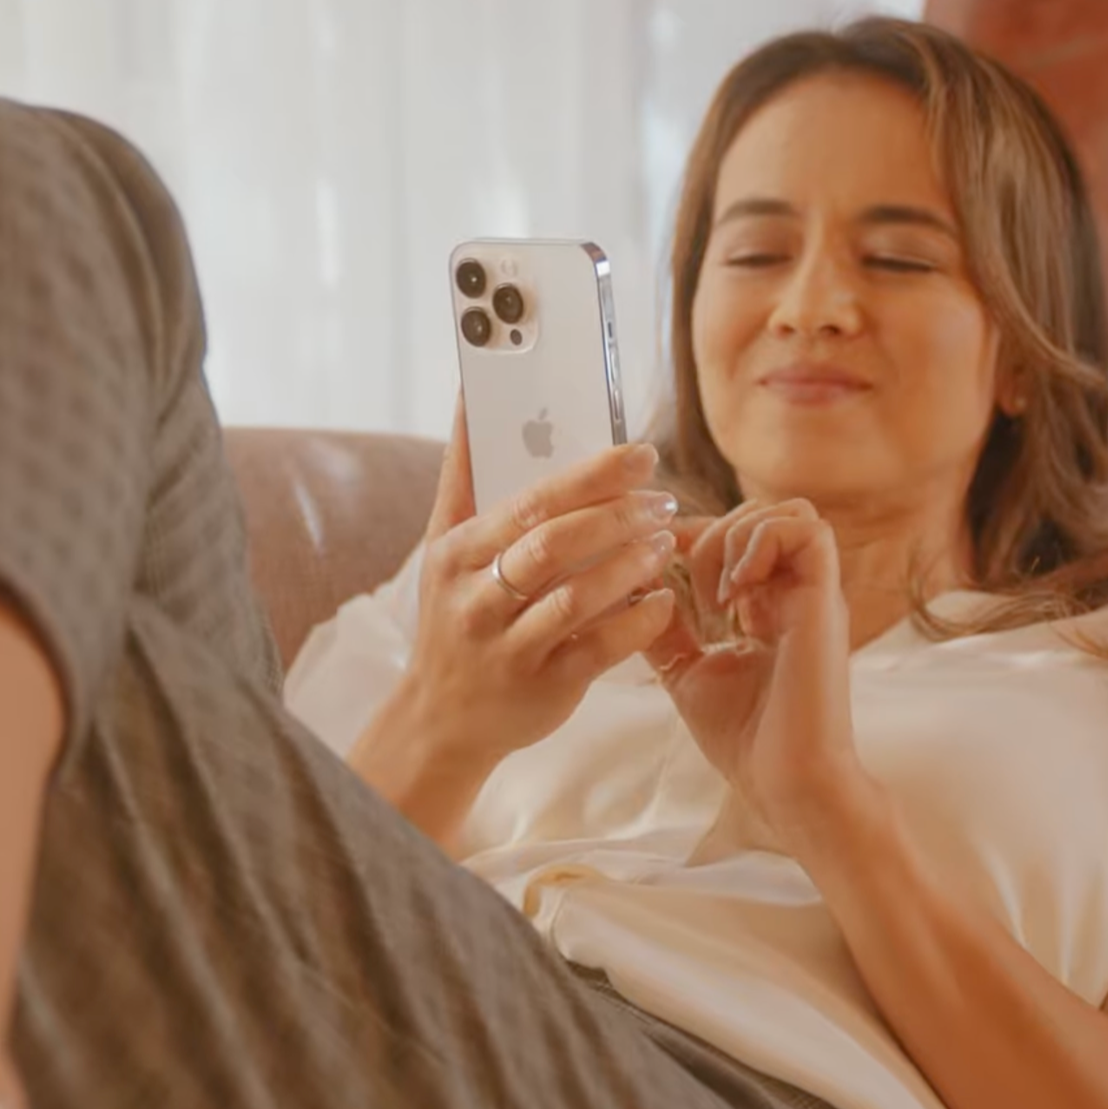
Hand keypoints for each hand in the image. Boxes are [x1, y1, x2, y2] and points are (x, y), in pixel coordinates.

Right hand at [388, 399, 681, 773]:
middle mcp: (477, 600)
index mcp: (457, 553)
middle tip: (662, 498)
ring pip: (576, 597)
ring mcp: (509, 648)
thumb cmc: (455, 614)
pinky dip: (637, 621)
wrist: (441, 717)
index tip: (640, 454)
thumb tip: (468, 391)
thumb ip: (463, 471)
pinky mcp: (543, 687)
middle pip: (554, 544)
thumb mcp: (444, 545)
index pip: (529, 504)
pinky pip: (599, 650)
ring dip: (630, 564)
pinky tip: (662, 600)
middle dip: (617, 516)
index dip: (591, 477)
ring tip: (666, 541)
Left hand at [646, 499, 881, 852]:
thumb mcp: (686, 670)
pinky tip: (737, 592)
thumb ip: (665, 627)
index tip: (658, 566)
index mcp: (768, 608)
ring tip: (716, 594)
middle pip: (759, 515)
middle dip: (711, 535)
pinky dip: (762, 544)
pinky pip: (807, 530)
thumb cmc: (743, 739)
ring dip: (737, 538)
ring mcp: (813, 593)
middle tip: (691, 589)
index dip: (693, 538)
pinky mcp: (825, 598)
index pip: (736, 539)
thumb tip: (631, 586)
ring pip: (785, 512)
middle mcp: (795, 594)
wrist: (784, 781)